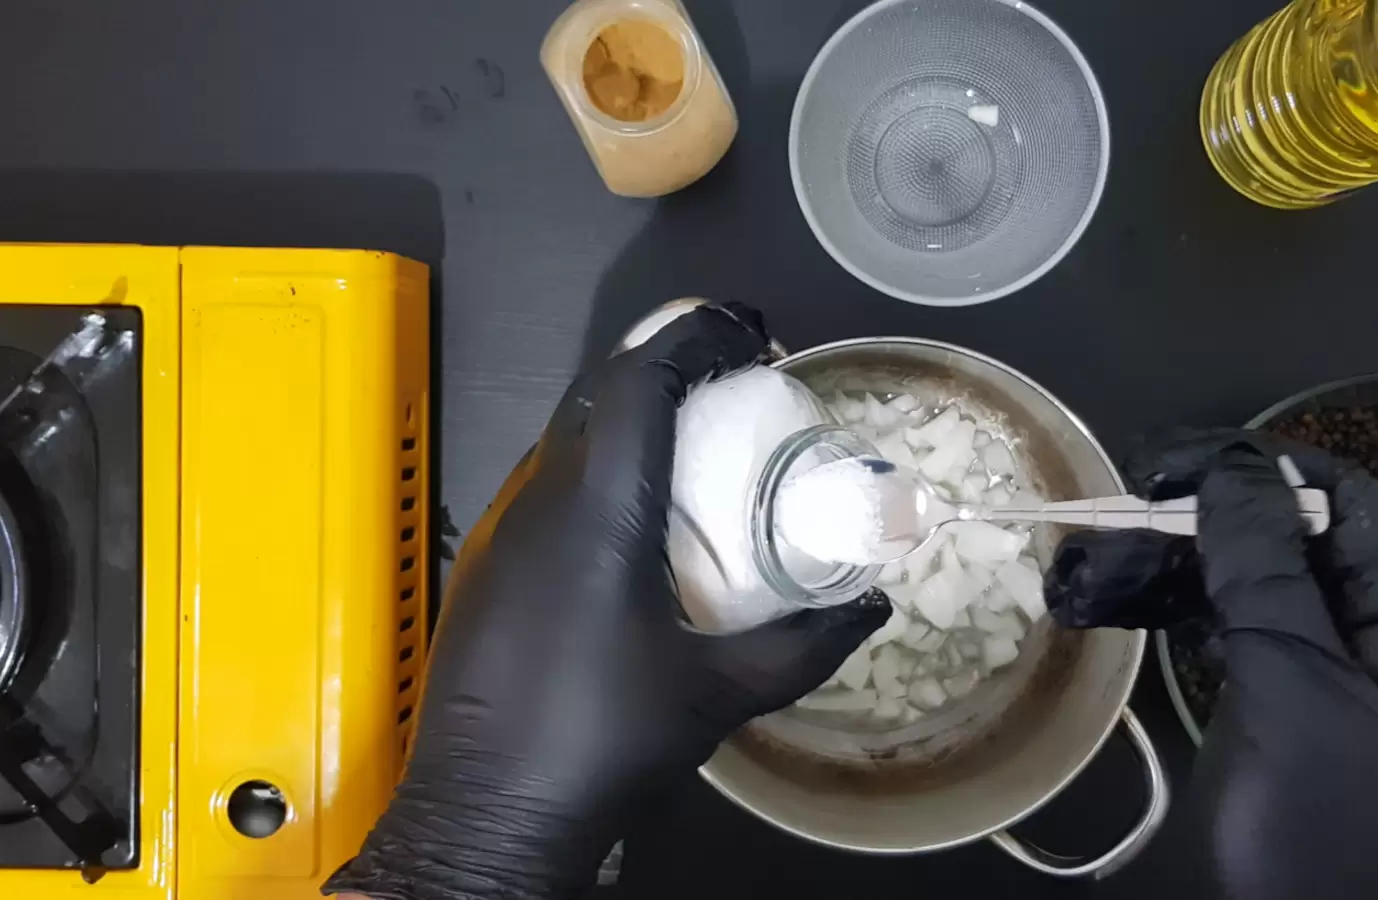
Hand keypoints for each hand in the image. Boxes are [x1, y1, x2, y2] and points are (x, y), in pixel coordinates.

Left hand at [323, 305, 888, 899]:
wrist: (486, 812)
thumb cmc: (605, 743)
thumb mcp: (720, 695)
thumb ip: (805, 646)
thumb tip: (872, 605)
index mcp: (598, 513)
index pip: (640, 382)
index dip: (694, 336)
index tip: (749, 329)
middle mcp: (541, 502)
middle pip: (600, 392)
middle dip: (669, 364)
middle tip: (736, 376)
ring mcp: (504, 532)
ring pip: (568, 437)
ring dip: (632, 414)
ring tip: (698, 435)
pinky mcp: (489, 566)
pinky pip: (549, 483)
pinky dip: (602, 464)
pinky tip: (639, 513)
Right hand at [1047, 429, 1377, 899]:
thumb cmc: (1318, 818)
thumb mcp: (1298, 686)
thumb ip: (1268, 571)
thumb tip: (1233, 467)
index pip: (1351, 504)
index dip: (1267, 467)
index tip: (1173, 458)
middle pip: (1302, 541)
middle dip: (1217, 513)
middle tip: (1126, 499)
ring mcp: (1329, 682)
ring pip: (1260, 587)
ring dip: (1192, 559)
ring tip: (1111, 542)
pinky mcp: (1279, 716)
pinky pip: (1240, 635)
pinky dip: (1189, 608)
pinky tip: (1130, 594)